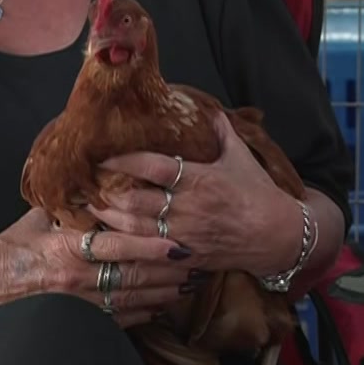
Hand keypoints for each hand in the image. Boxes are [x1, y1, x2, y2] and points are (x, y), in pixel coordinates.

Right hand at [0, 208, 198, 326]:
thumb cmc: (14, 244)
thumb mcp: (40, 215)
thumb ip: (73, 201)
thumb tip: (102, 174)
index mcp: (68, 247)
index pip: (118, 248)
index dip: (151, 248)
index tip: (179, 245)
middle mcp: (77, 277)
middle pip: (134, 277)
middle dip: (169, 272)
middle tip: (200, 263)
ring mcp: (78, 301)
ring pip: (131, 299)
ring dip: (164, 293)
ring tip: (192, 284)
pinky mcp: (78, 317)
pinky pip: (117, 318)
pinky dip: (143, 313)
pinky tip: (163, 306)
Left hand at [91, 109, 300, 275]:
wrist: (278, 235)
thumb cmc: (260, 193)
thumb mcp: (241, 157)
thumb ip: (222, 131)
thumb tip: (209, 109)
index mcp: (199, 178)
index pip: (152, 166)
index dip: (124, 161)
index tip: (102, 157)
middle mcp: (187, 207)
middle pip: (134, 200)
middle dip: (106, 193)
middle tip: (85, 186)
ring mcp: (185, 234)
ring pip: (135, 229)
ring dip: (110, 220)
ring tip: (90, 211)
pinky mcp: (186, 256)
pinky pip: (149, 252)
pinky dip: (128, 247)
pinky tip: (111, 241)